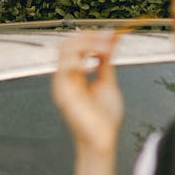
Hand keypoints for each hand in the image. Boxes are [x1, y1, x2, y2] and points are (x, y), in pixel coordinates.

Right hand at [51, 30, 123, 154]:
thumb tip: (111, 40)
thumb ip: (106, 62)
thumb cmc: (103, 118)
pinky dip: (78, 60)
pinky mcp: (62, 94)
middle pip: (68, 44)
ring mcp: (62, 84)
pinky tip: (93, 64)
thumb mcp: (107, 82)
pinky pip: (64, 69)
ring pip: (65, 51)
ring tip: (105, 49)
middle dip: (89, 37)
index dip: (92, 36)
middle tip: (109, 39)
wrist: (102, 140)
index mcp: (74, 74)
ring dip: (86, 45)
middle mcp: (65, 77)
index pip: (76, 45)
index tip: (112, 34)